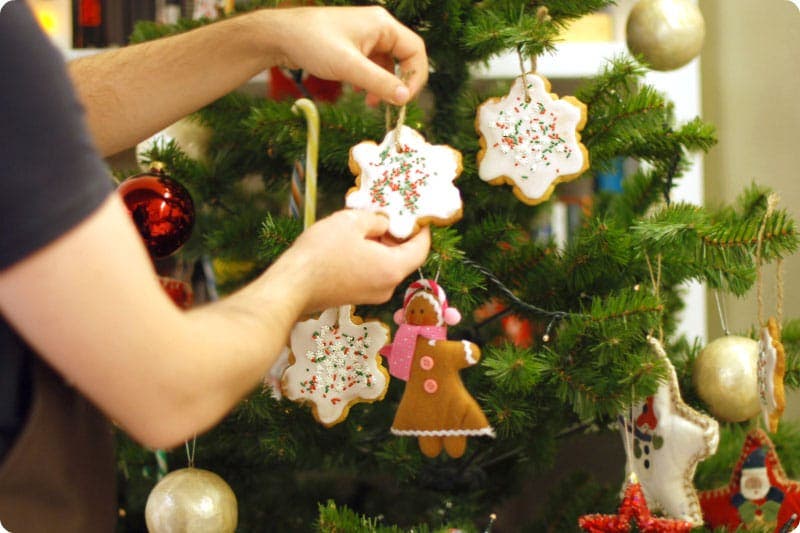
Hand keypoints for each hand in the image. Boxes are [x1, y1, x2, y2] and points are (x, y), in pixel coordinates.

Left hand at [264, 6, 427, 104]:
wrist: (279, 36)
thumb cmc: (312, 44)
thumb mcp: (349, 67)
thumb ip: (379, 83)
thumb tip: (404, 98)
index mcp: (382, 25)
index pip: (415, 50)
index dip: (415, 76)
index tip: (404, 99)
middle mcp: (377, 27)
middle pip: (403, 57)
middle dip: (397, 82)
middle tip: (388, 104)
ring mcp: (364, 36)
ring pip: (386, 63)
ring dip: (382, 84)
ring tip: (370, 102)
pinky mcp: (352, 45)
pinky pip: (371, 64)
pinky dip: (369, 80)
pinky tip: (357, 91)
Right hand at [274, 209, 429, 312]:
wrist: (291, 286)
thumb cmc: (321, 253)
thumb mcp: (351, 222)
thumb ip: (376, 220)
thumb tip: (384, 224)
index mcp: (392, 269)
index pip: (420, 249)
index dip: (421, 230)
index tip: (416, 215)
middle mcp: (387, 287)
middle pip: (403, 258)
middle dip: (396, 235)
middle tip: (384, 214)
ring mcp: (371, 295)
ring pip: (385, 265)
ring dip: (380, 245)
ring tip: (363, 225)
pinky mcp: (355, 297)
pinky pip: (371, 273)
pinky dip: (369, 257)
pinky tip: (351, 242)